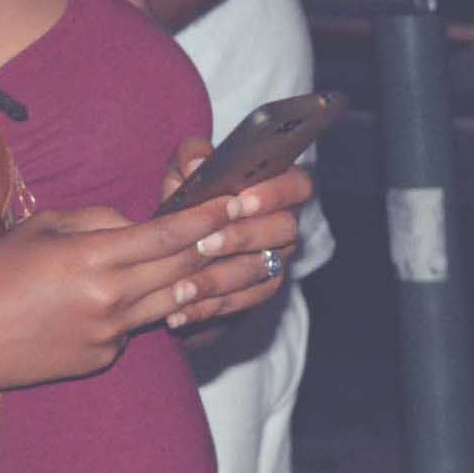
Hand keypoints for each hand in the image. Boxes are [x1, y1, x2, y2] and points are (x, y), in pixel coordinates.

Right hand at [0, 180, 302, 402]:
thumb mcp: (43, 229)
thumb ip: (98, 220)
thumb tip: (140, 223)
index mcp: (91, 258)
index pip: (167, 234)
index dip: (207, 216)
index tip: (237, 199)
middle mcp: (109, 299)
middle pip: (184, 270)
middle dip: (227, 248)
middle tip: (263, 230)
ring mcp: (110, 334)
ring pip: (176, 302)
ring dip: (212, 282)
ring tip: (248, 263)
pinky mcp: (105, 358)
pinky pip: (142, 326)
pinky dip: (156, 308)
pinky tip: (168, 295)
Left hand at [156, 137, 307, 340]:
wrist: (175, 251)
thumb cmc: (187, 201)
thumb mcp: (182, 174)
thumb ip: (190, 159)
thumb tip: (198, 162)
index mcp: (274, 188)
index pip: (298, 185)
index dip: (274, 193)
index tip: (238, 202)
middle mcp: (283, 224)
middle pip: (285, 229)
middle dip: (243, 237)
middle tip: (205, 244)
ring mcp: (275, 260)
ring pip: (262, 271)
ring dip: (218, 280)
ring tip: (180, 289)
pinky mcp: (259, 292)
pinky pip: (243, 303)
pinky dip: (208, 309)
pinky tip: (178, 313)